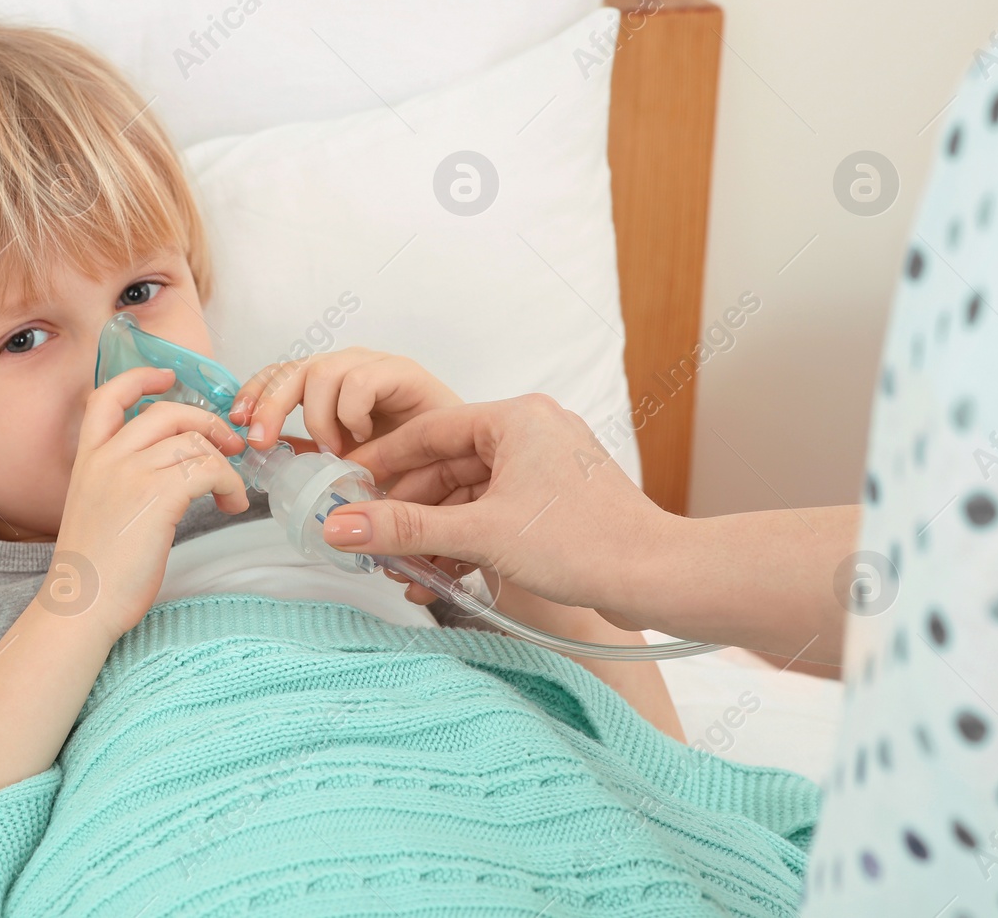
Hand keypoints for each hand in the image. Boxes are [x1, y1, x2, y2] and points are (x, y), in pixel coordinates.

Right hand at [53, 366, 248, 640]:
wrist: (81, 604)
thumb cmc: (94, 569)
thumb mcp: (96, 508)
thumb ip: (121, 480)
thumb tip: (170, 472)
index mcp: (88, 458)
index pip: (108, 396)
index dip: (141, 378)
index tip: (168, 378)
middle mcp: (107, 458)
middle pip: (168, 412)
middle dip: (207, 422)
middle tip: (228, 445)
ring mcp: (131, 474)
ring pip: (194, 442)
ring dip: (224, 463)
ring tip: (231, 492)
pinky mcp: (157, 497)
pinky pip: (209, 470)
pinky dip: (230, 483)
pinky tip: (231, 503)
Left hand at [228, 347, 461, 456]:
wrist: (461, 466)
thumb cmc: (405, 463)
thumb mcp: (342, 462)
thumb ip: (307, 455)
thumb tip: (265, 459)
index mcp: (329, 385)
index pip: (280, 373)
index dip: (255, 392)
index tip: (238, 422)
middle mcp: (349, 368)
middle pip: (293, 368)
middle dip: (270, 404)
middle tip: (262, 441)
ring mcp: (376, 365)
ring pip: (321, 371)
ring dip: (318, 419)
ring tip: (333, 451)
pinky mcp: (402, 371)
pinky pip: (358, 381)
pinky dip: (351, 414)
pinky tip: (362, 437)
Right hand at [319, 394, 671, 622]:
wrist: (657, 579)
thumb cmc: (584, 544)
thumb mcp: (478, 534)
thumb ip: (404, 528)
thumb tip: (340, 525)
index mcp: (516, 418)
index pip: (429, 430)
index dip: (383, 461)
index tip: (347, 486)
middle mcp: (533, 431)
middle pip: (447, 464)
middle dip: (409, 508)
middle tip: (372, 539)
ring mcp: (547, 466)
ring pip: (470, 493)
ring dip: (436, 531)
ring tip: (406, 567)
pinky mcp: (556, 501)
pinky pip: (495, 510)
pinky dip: (467, 539)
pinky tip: (443, 573)